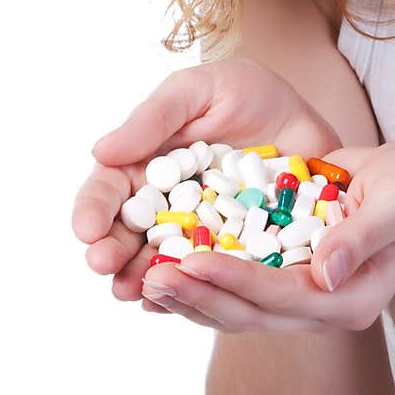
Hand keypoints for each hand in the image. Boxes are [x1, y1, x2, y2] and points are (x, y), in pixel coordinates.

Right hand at [72, 57, 340, 309]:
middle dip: (111, 251)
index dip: (93, 210)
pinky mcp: (237, 252)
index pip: (109, 191)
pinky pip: (212, 277)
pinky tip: (177, 303)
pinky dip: (193, 292)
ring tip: (131, 291)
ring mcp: (200, 233)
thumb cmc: (244, 93)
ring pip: (164, 263)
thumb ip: (155, 118)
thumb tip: (101, 152)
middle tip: (103, 264)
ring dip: (144, 279)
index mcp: (146, 166)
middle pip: (129, 235)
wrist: (307, 115)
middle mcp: (166, 206)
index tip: (86, 229)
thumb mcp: (200, 91)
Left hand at [145, 137, 394, 333]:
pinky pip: (237, 290)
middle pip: (251, 313)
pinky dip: (201, 282)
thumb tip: (326, 272)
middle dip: (199, 296)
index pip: (284, 296)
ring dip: (191, 297)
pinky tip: (161, 271)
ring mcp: (304, 298)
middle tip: (148, 278)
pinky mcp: (287, 279)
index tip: (191, 260)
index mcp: (354, 297)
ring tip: (142, 280)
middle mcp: (325, 308)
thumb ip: (364, 235)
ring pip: (237, 310)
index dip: (236, 280)